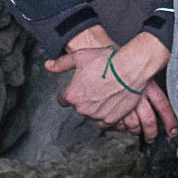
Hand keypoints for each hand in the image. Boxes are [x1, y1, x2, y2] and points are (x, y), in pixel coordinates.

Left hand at [45, 30, 175, 138]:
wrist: (130, 68)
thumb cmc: (106, 61)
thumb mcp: (79, 57)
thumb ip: (61, 64)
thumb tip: (48, 65)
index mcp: (72, 95)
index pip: (63, 100)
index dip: (69, 93)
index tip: (76, 89)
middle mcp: (83, 108)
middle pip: (79, 107)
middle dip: (85, 99)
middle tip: (95, 86)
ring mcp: (97, 115)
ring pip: (92, 114)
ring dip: (96, 107)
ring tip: (105, 93)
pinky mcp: (111, 119)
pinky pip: (105, 121)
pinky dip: (107, 114)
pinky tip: (112, 102)